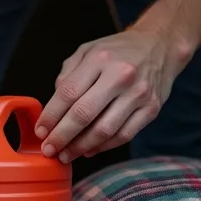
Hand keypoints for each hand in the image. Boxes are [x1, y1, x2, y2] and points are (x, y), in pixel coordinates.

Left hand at [34, 27, 193, 161]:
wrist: (160, 46)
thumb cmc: (117, 51)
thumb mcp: (87, 51)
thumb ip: (67, 75)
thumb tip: (53, 107)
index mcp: (100, 59)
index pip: (68, 93)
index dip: (51, 116)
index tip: (40, 131)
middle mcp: (121, 76)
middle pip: (84, 114)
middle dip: (62, 136)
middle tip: (49, 149)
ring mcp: (139, 94)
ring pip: (104, 130)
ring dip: (81, 147)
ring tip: (66, 155)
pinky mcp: (152, 109)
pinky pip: (124, 135)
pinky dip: (104, 147)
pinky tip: (89, 150)